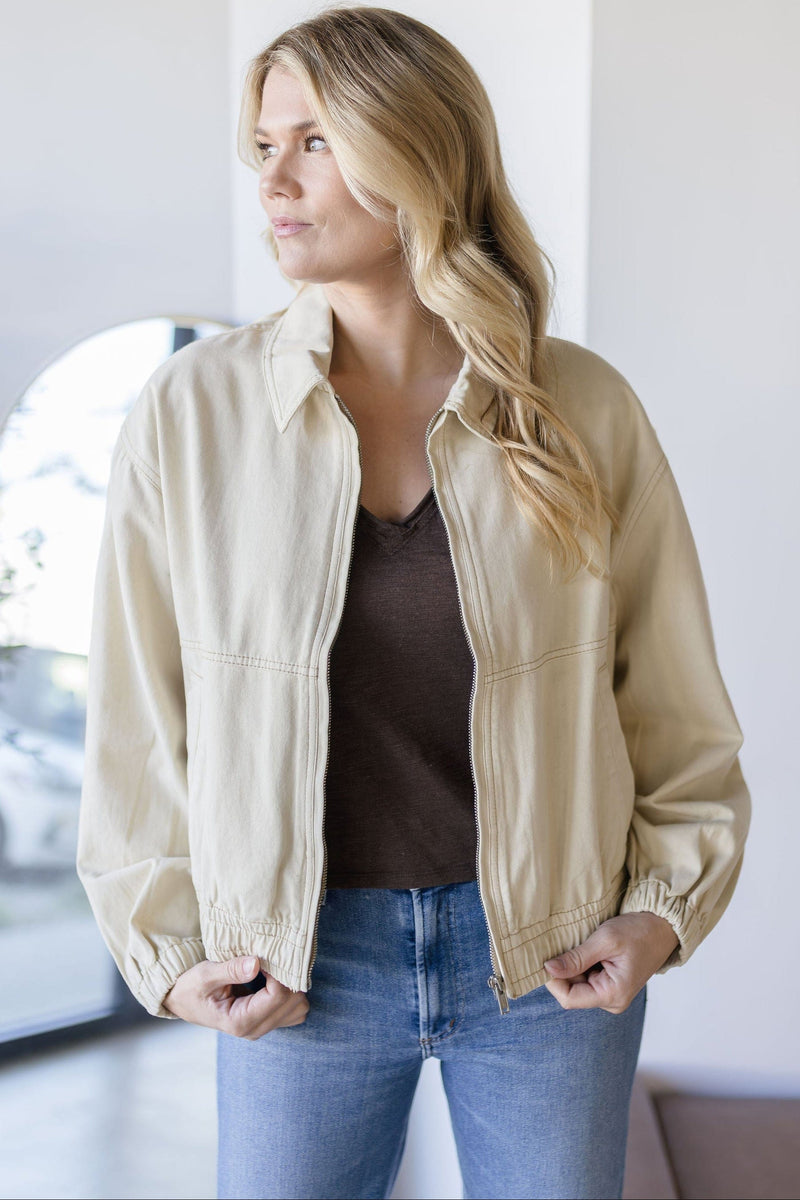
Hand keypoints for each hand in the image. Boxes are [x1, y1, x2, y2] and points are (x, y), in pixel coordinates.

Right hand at [163, 954, 309, 1038]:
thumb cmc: (191, 988)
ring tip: (273, 969)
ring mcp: (262, 1027)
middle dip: (288, 978)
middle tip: (273, 960)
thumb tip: (256, 963)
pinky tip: (274, 978)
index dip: (280, 972)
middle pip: (294, 1003)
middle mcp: (255, 1029)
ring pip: (298, 1007)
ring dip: (292, 985)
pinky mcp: (266, 1021)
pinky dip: (290, 992)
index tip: (269, 955)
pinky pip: (293, 1008)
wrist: (183, 1001)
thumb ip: (231, 970)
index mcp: (240, 1021)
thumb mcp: (205, 975)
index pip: (278, 996)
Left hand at [543, 912, 679, 1013]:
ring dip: (572, 966)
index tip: (547, 958)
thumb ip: (576, 958)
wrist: (661, 927)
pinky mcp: (609, 984)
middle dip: (564, 971)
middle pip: (571, 992)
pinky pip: (585, 978)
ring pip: (576, 984)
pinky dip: (580, 964)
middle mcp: (612, 1000)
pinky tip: (587, 949)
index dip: (553, 980)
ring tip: (582, 945)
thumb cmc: (639, 932)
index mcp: (613, 995)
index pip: (569, 998)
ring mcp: (611, 993)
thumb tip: (548, 969)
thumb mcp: (605, 940)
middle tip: (565, 945)